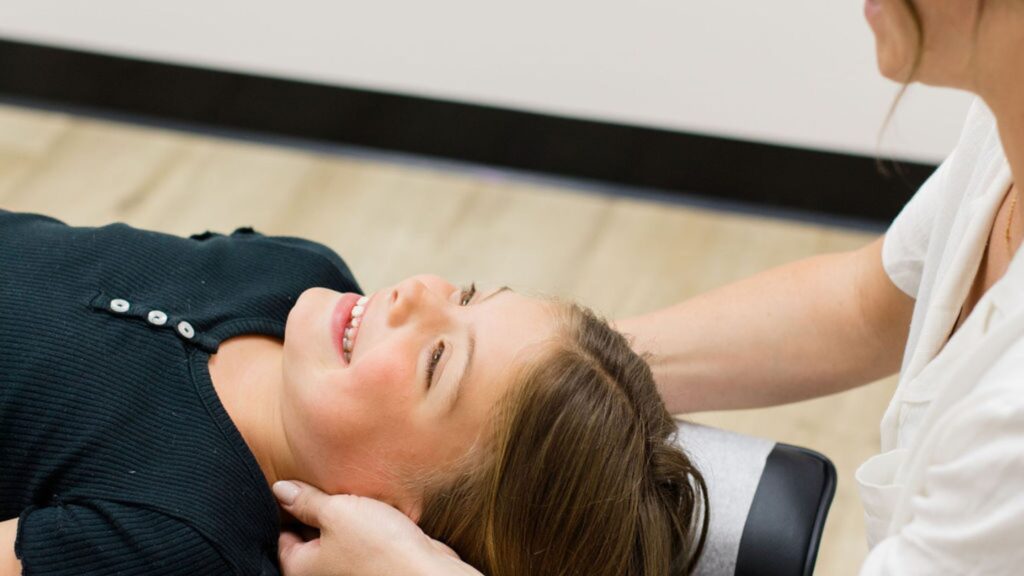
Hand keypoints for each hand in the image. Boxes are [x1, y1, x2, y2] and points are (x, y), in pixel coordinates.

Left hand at [273, 480, 482, 575]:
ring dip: (345, 515)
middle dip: (319, 508)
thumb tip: (280, 490)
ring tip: (355, 497)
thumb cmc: (379, 547)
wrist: (425, 570)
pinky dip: (365, 524)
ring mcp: (347, 569)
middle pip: (309, 533)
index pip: (281, 533)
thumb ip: (306, 500)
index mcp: (301, 567)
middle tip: (330, 486)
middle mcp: (322, 572)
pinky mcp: (371, 563)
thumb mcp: (337, 513)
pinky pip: (360, 539)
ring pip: (337, 534)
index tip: (302, 483)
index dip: (291, 505)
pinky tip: (375, 511)